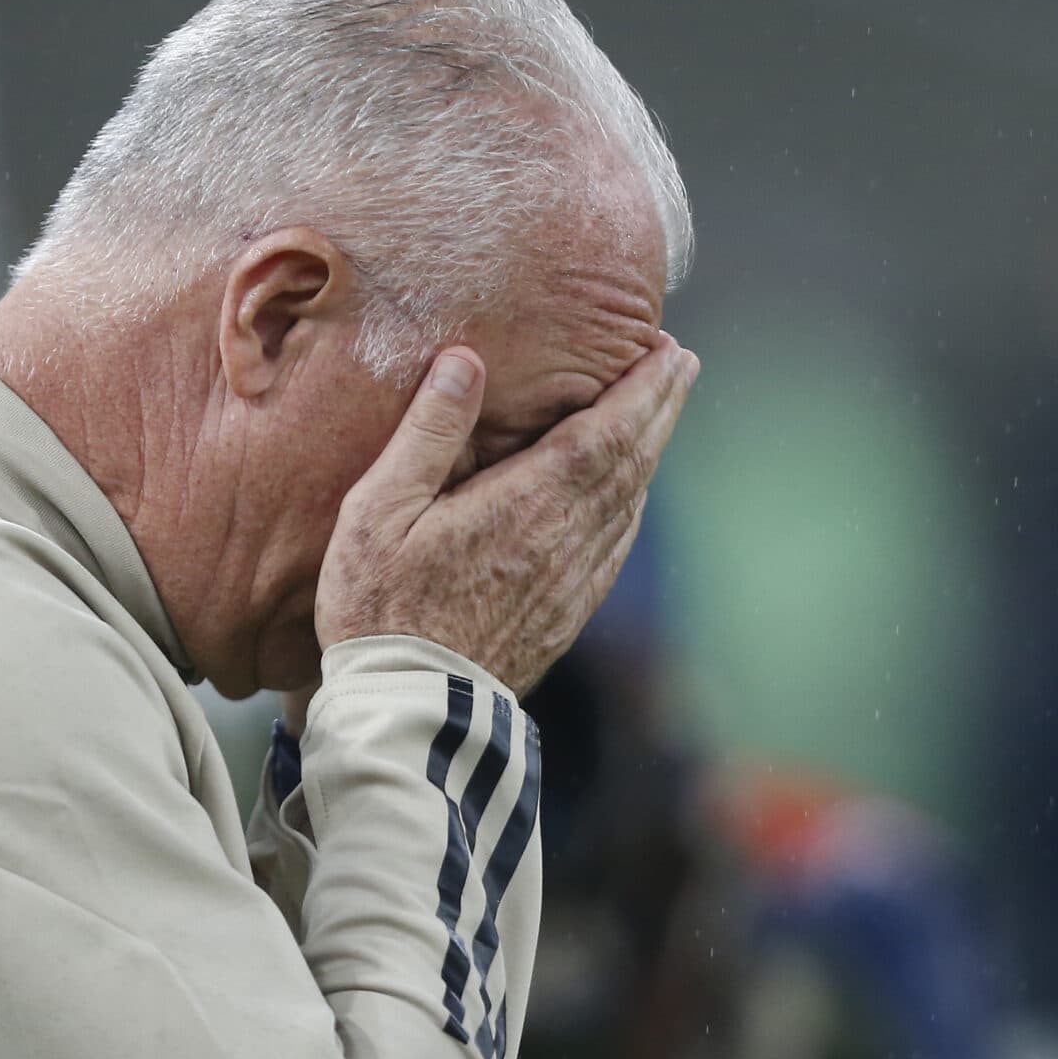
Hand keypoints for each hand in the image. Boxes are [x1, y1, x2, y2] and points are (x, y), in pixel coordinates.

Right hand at [316, 331, 698, 695]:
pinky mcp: (566, 613)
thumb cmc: (379, 606)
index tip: (665, 349)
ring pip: (629, 503)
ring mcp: (572, 582)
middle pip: (631, 462)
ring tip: (658, 411)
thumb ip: (428, 434)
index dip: (642, 388)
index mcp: (527, 506)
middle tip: (678, 362)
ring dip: (650, 450)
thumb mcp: (379, 511)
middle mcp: (566, 541)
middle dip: (660, 407)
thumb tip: (465, 363)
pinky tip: (627, 493)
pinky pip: (615, 545)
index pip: (607, 433)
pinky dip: (631, 503)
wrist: (407, 709)